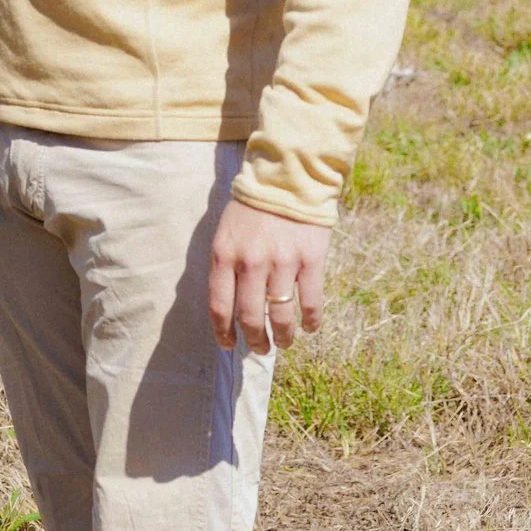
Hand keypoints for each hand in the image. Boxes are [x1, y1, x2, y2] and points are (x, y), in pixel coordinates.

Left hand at [207, 199, 329, 353]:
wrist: (285, 181)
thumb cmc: (250, 211)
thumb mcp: (225, 234)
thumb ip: (224, 267)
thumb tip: (226, 308)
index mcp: (224, 256)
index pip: (220, 306)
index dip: (223, 332)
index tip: (228, 345)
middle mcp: (251, 262)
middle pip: (250, 316)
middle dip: (255, 340)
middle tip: (260, 349)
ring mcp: (282, 262)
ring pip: (281, 315)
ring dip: (283, 337)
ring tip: (283, 344)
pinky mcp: (310, 260)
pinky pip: (310, 301)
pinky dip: (310, 321)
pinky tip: (309, 328)